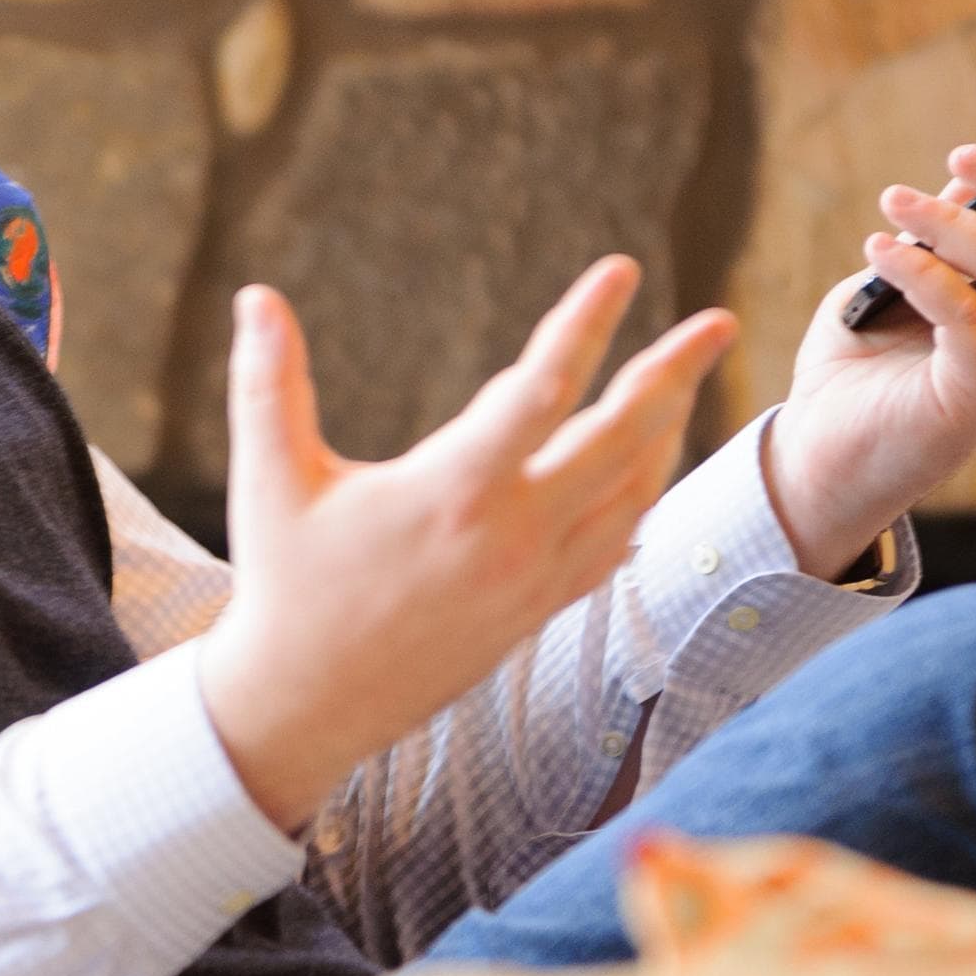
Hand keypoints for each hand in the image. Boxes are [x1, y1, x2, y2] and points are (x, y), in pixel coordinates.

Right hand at [197, 259, 737, 829]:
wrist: (305, 704)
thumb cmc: (284, 582)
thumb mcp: (269, 476)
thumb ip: (268, 380)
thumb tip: (255, 296)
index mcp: (452, 491)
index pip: (542, 388)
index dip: (584, 322)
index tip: (622, 270)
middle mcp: (511, 535)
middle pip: (623, 440)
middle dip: (675, 373)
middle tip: (721, 322)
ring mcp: (533, 580)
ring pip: (632, 495)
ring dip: (666, 432)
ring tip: (684, 381)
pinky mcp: (535, 612)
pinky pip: (614, 545)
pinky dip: (641, 498)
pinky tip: (646, 470)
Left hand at [765, 91, 975, 577]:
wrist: (818, 449)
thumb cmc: (858, 361)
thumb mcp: (899, 278)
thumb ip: (939, 240)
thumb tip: (963, 192)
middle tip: (959, 157)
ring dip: (951, 224)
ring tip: (891, 205)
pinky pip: (970, 316)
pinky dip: (923, 271)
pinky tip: (879, 252)